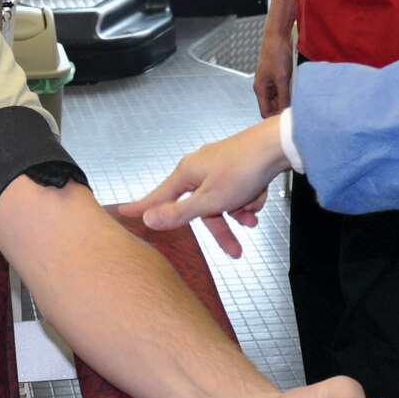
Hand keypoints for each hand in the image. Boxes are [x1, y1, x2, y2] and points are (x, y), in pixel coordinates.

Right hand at [117, 119, 288, 257]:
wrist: (277, 146)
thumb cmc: (242, 171)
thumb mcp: (209, 200)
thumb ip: (179, 213)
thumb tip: (148, 219)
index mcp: (186, 172)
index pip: (158, 196)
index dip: (142, 208)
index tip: (121, 213)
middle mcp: (200, 167)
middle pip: (200, 206)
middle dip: (220, 227)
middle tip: (235, 252)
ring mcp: (220, 165)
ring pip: (223, 200)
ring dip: (238, 213)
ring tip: (253, 219)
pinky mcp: (239, 165)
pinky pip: (238, 191)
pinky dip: (248, 199)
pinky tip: (260, 197)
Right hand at [254, 28, 294, 116]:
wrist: (278, 37)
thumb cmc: (276, 55)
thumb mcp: (282, 78)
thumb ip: (284, 96)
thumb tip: (286, 112)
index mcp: (260, 89)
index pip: (265, 112)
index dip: (275, 118)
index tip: (288, 119)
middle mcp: (264, 87)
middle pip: (273, 106)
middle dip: (283, 109)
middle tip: (297, 111)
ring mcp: (271, 82)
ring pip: (280, 98)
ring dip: (289, 100)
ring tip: (299, 100)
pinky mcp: (279, 76)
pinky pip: (284, 89)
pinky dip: (291, 91)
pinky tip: (299, 90)